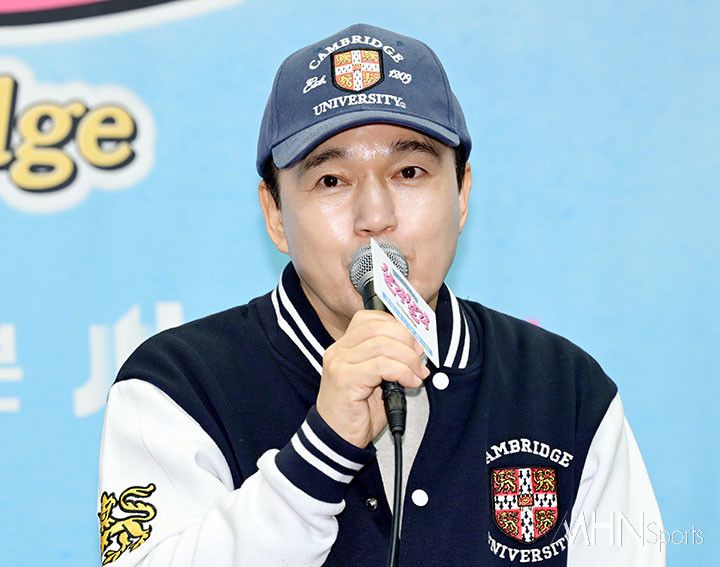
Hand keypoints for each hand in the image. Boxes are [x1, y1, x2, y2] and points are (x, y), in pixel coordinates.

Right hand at [316, 310, 429, 447]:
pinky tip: (409, 383)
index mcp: (344, 346)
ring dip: (409, 359)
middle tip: (420, 360)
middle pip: (379, 327)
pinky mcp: (345, 379)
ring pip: (383, 345)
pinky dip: (403, 372)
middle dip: (408, 341)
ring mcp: (339, 363)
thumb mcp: (379, 380)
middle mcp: (338, 350)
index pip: (371, 318)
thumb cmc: (359, 412)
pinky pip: (382, 365)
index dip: (397, 326)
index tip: (415, 343)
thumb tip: (418, 347)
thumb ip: (393, 360)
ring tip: (417, 375)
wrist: (337, 440)